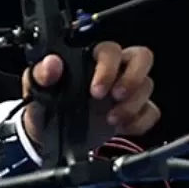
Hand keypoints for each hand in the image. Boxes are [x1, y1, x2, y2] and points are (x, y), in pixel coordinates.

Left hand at [22, 41, 160, 145]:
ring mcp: (125, 91)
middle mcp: (113, 71)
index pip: (111, 50)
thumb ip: (41, 74)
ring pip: (147, 86)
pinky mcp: (133, 112)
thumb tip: (52, 64)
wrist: (48, 137)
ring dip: (133, 105)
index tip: (96, 90)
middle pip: (141, 58)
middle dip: (133, 79)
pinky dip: (140, 122)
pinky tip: (123, 127)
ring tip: (112, 119)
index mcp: (90, 59)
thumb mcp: (36, 89)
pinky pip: (152, 111)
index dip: (108, 68)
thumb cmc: (44, 105)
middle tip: (116, 97)